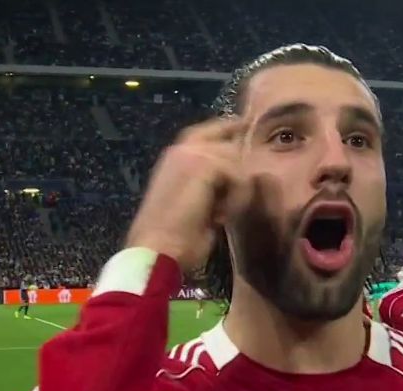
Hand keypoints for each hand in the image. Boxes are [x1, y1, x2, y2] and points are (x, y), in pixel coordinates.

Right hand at [125, 117, 260, 272]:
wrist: (157, 248)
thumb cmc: (175, 238)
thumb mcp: (197, 205)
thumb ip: (212, 184)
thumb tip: (238, 176)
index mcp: (176, 158)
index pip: (210, 132)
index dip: (229, 130)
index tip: (246, 132)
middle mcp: (181, 149)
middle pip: (228, 139)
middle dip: (237, 168)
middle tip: (232, 201)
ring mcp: (190, 153)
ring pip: (236, 159)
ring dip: (237, 190)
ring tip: (221, 215)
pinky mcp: (202, 164)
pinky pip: (237, 174)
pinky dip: (236, 198)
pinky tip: (220, 217)